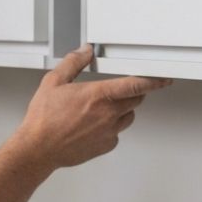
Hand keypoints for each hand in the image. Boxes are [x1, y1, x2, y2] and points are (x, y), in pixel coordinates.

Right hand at [12, 45, 170, 171]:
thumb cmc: (43, 120)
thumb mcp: (54, 83)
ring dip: (123, 110)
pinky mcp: (106, 145)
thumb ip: (73, 63)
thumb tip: (84, 51)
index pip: (136, 85)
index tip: (164, 78)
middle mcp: (108, 114)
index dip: (154, 80)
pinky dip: (112, 128)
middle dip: (133, 93)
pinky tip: (95, 125)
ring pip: (128, 116)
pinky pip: (118, 133)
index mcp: (98, 95)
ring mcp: (109, 131)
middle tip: (118, 91)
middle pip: (136, 100)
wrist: (37, 150)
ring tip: (102, 109)